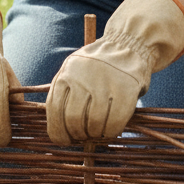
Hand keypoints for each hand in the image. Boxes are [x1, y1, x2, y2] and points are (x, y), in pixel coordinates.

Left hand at [46, 0, 183, 144]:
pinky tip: (110, 130)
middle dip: (78, 135)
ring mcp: (106, 82)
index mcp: (66, 72)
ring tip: (97, 132)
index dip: (59, 132)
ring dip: (95, 135)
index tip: (66, 139)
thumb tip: (60, 132)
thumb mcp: (74, 70)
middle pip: (74, 119)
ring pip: (94, 124)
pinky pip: (115, 122)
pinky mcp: (126, 89)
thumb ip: (65, 94)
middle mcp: (84, 76)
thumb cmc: (98, 65)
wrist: (129, 44)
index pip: (55, 110)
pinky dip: (111, 132)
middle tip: (84, 136)